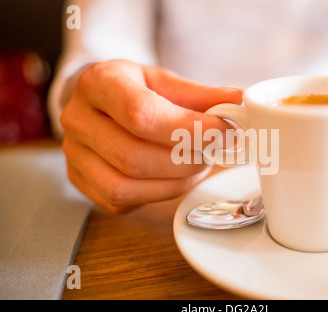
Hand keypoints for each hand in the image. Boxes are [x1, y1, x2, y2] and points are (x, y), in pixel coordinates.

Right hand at [60, 59, 241, 213]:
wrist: (100, 104)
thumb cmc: (135, 90)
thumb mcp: (164, 81)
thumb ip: (200, 95)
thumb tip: (239, 102)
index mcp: (98, 84)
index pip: (141, 114)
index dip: (189, 129)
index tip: (225, 132)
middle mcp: (78, 120)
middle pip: (135, 156)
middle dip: (187, 159)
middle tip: (216, 151)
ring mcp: (75, 156)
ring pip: (126, 186)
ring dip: (175, 181)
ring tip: (198, 163)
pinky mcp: (82, 182)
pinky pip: (122, 201)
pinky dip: (159, 193)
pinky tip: (175, 176)